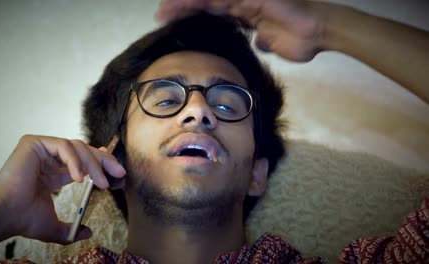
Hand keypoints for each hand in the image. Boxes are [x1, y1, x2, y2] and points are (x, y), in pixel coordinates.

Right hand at [0, 135, 125, 243]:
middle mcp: (47, 158)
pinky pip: (64, 147)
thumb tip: (88, 233)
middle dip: (104, 161)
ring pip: (77, 147)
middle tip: (120, 173)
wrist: (6, 214)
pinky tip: (80, 179)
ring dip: (93, 165)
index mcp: (52, 172)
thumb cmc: (24, 219)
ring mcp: (41, 148)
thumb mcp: (54, 227)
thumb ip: (71, 229)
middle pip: (83, 151)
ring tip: (102, 184)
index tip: (116, 173)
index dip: (100, 165)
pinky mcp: (34, 143)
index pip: (81, 162)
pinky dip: (75, 161)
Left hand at [156, 0, 332, 61]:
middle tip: (160, 17)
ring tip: (163, 11)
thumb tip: (258, 43)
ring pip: (209, 0)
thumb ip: (263, 40)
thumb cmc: (301, 40)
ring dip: (185, 5)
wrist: (319, 32)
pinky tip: (184, 5)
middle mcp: (242, 4)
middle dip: (182, 10)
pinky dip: (201, 3)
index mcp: (245, 15)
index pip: (213, 15)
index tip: (174, 27)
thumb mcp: (275, 44)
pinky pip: (221, 0)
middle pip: (206, 5)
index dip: (193, 19)